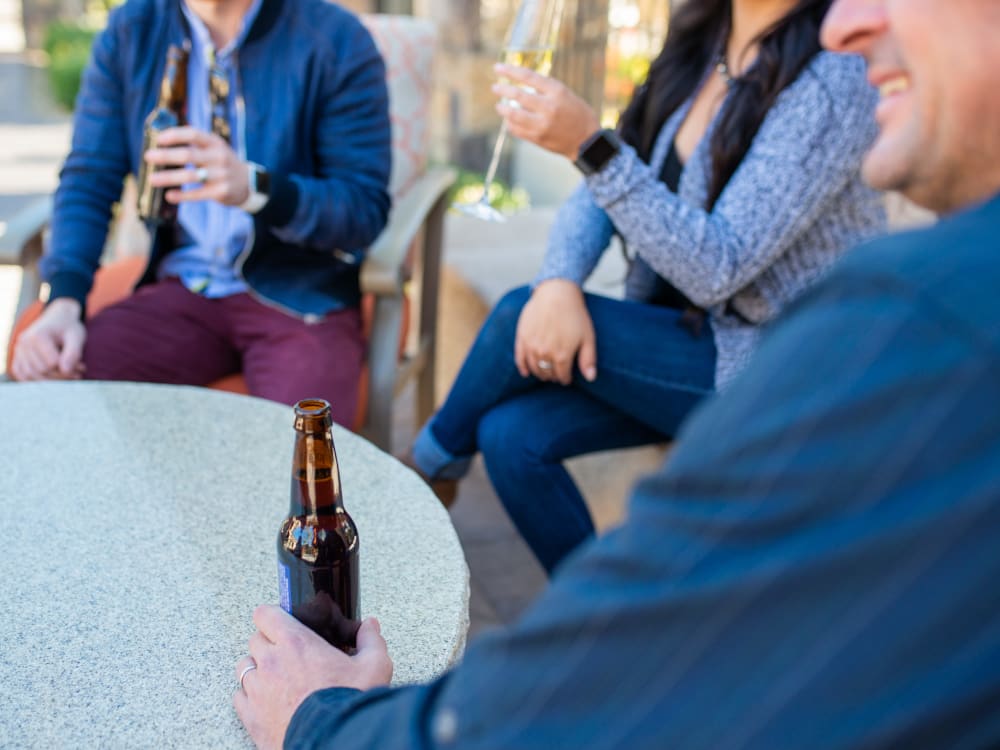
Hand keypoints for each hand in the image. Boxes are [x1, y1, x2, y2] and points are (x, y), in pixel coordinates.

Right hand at [10, 298, 85, 380]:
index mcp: (38, 336)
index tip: (81, 367)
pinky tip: (52, 377)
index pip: (52, 363)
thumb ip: (73, 353)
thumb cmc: (68, 328)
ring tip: (68, 375)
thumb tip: (66, 371)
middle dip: (62, 375)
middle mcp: (24, 343)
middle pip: (41, 371)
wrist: (58, 319)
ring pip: (31, 375)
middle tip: (78, 372)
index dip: (69, 369)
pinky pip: (21, 374)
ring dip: (51, 380)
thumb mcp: (76, 336)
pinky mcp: (17, 356)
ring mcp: (18, 350)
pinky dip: (36, 379)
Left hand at [144, 126, 250, 206]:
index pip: (193, 134)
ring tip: (152, 179)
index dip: (175, 135)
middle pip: (189, 155)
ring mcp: (221, 175)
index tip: (158, 139)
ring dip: (169, 178)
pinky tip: (169, 196)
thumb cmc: (222, 163)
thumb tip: (161, 141)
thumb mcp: (215, 148)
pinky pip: (198, 194)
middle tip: (148, 156)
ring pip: (191, 176)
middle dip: (166, 156)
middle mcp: (219, 157)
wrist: (249, 183)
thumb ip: (194, 144)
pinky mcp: (221, 192)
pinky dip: (182, 195)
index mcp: (215, 143)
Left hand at [233, 606, 391, 749]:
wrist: (334, 741)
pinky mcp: (251, 717)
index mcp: (296, 643)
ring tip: (277, 677)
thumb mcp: (373, 666)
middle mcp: (271, 662)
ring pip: (245, 667)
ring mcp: (257, 690)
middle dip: (270, 643)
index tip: (283, 621)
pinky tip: (267, 700)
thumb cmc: (349, 703)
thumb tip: (370, 626)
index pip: (266, 614)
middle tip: (289, 653)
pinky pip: (239, 697)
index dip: (274, 616)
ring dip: (258, 668)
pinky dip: (250, 696)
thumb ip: (370, 640)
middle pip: (255, 640)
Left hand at [492, 64, 600, 160]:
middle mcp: (548, 107)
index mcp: (557, 91)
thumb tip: (522, 83)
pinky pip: (516, 130)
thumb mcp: (566, 94)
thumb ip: (546, 89)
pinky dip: (510, 124)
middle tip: (495, 87)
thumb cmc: (578, 114)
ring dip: (503, 109)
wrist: (587, 140)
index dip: (510, 71)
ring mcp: (542, 124)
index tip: (497, 68)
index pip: (528, 77)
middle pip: (517, 95)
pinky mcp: (537, 138)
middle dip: (502, 89)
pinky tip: (509, 121)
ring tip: (499, 106)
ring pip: (513, 114)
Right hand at [515, 279, 596, 384]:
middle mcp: (545, 354)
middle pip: (548, 374)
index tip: (567, 377)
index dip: (566, 378)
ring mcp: (531, 347)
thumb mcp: (588, 337)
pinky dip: (522, 368)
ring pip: (534, 368)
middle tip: (557, 374)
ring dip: (540, 373)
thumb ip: (588, 359)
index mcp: (562, 356)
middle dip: (554, 376)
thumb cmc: (574, 314)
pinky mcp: (522, 338)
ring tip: (545, 372)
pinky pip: (519, 359)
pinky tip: (526, 372)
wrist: (556, 293)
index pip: (562, 376)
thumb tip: (591, 378)